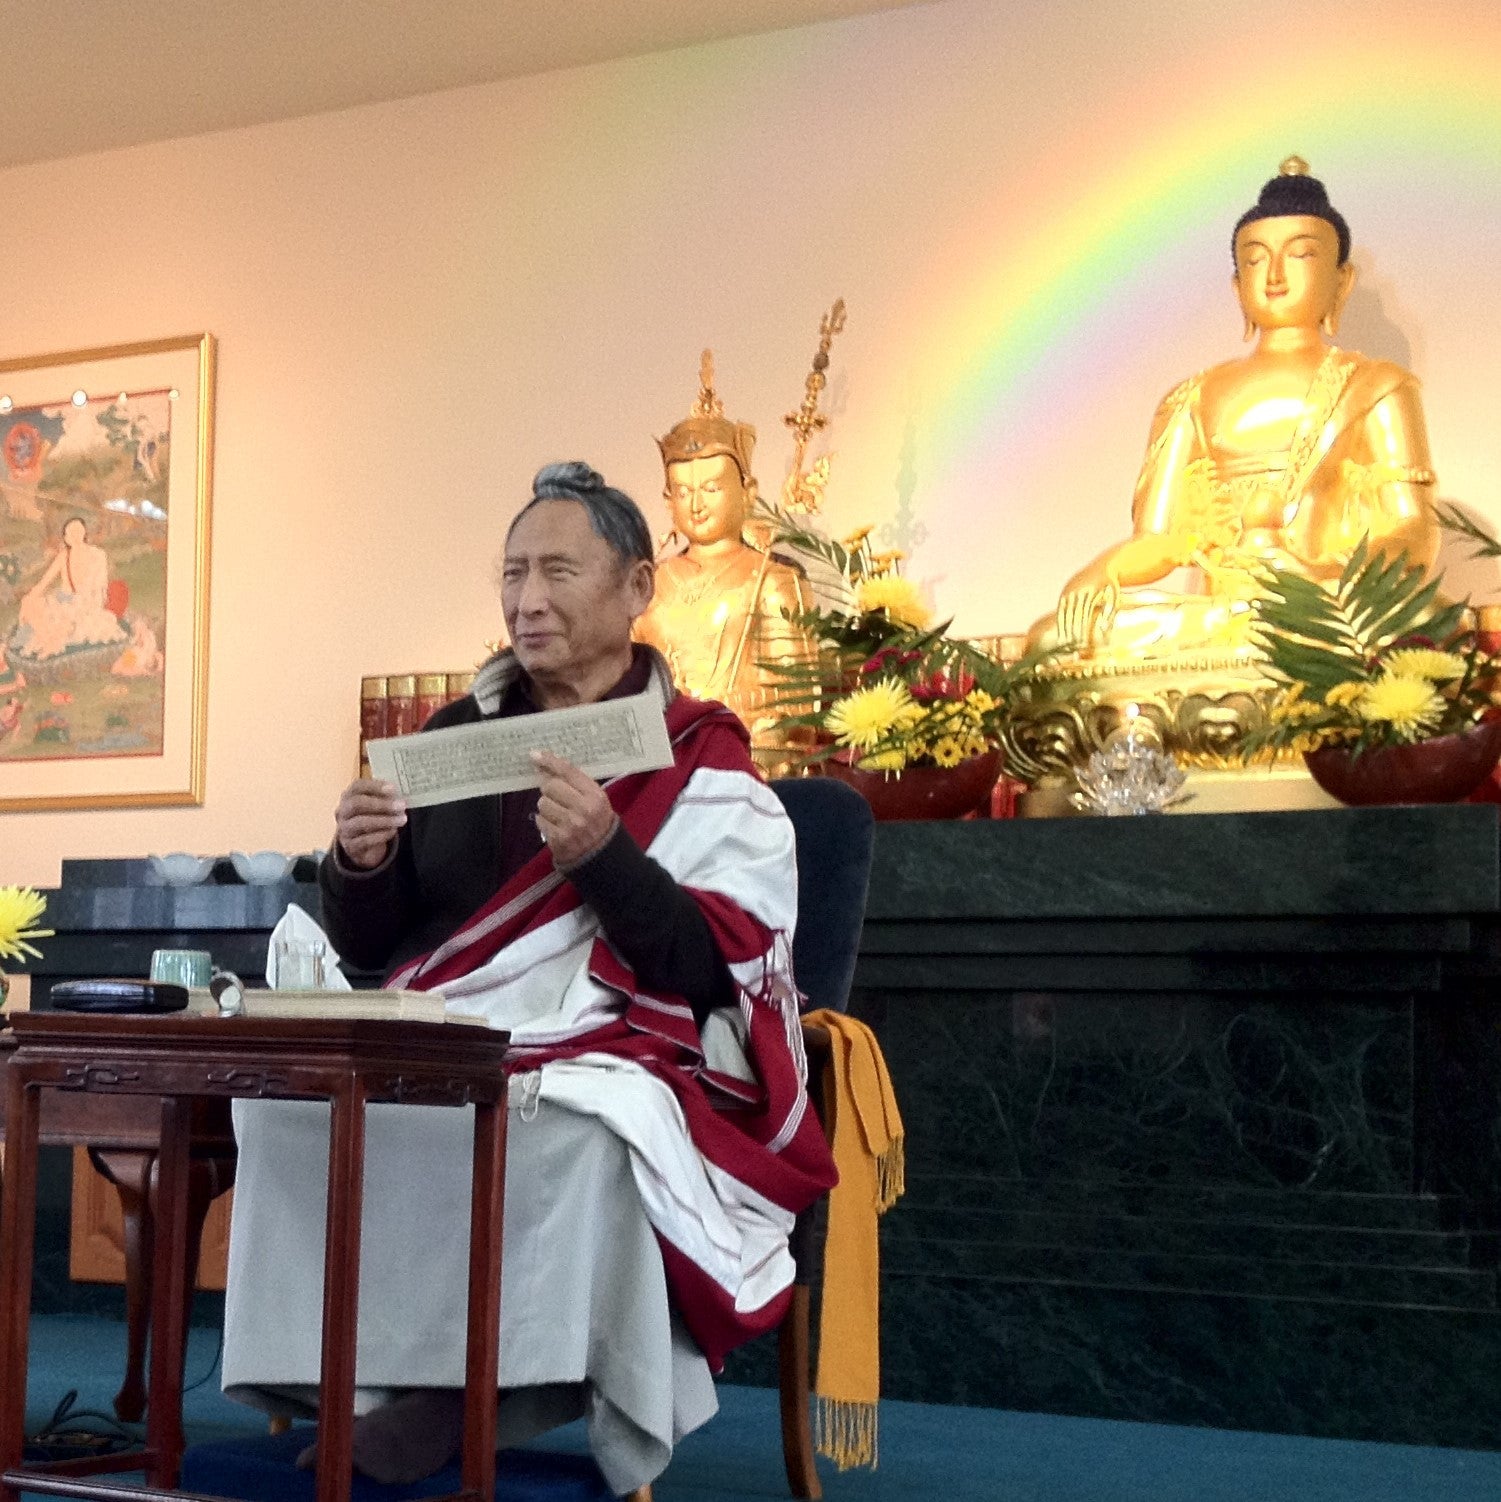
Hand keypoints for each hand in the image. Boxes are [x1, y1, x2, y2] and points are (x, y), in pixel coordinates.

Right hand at [334, 778, 406, 869]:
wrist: (361, 846)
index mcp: (349, 796)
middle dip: (381, 804)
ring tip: (402, 820)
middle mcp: (343, 811)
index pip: (357, 786)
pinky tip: (393, 831)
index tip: (393, 789)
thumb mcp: (376, 806)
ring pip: (360, 822)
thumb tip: (399, 798)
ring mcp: (344, 829)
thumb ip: (385, 799)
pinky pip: (364, 840)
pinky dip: (381, 835)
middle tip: (401, 806)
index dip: (374, 786)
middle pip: (357, 803)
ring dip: (384, 820)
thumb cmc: (371, 818)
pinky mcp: (350, 845)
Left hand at [532, 751, 616, 867]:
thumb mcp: (594, 798)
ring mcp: (571, 825)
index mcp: (595, 795)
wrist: (600, 854)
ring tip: (559, 814)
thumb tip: (545, 767)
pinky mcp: (559, 838)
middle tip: (557, 796)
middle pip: (550, 786)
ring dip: (547, 807)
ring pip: (542, 803)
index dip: (550, 762)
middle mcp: (584, 809)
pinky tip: (556, 825)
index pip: (568, 772)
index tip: (535, 755)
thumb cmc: (596, 820)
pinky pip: (539, 820)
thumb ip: (575, 782)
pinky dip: (544, 821)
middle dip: (549, 789)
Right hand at [1056, 573, 1117, 649]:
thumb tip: (1102, 629)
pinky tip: (1061, 632)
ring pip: (1064, 612)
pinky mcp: (1065, 592)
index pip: (1084, 615)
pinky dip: (1060, 621)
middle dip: (1071, 631)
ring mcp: (1069, 591)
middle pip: (1073, 615)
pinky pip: (1061, 609)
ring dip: (1063, 628)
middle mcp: (1077, 591)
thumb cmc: (1111, 585)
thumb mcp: (1115, 597)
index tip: (1083, 643)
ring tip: (1064, 642)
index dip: (1082, 629)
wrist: (1102, 567)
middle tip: (1071, 646)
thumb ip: (1109, 612)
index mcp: (1090, 592)